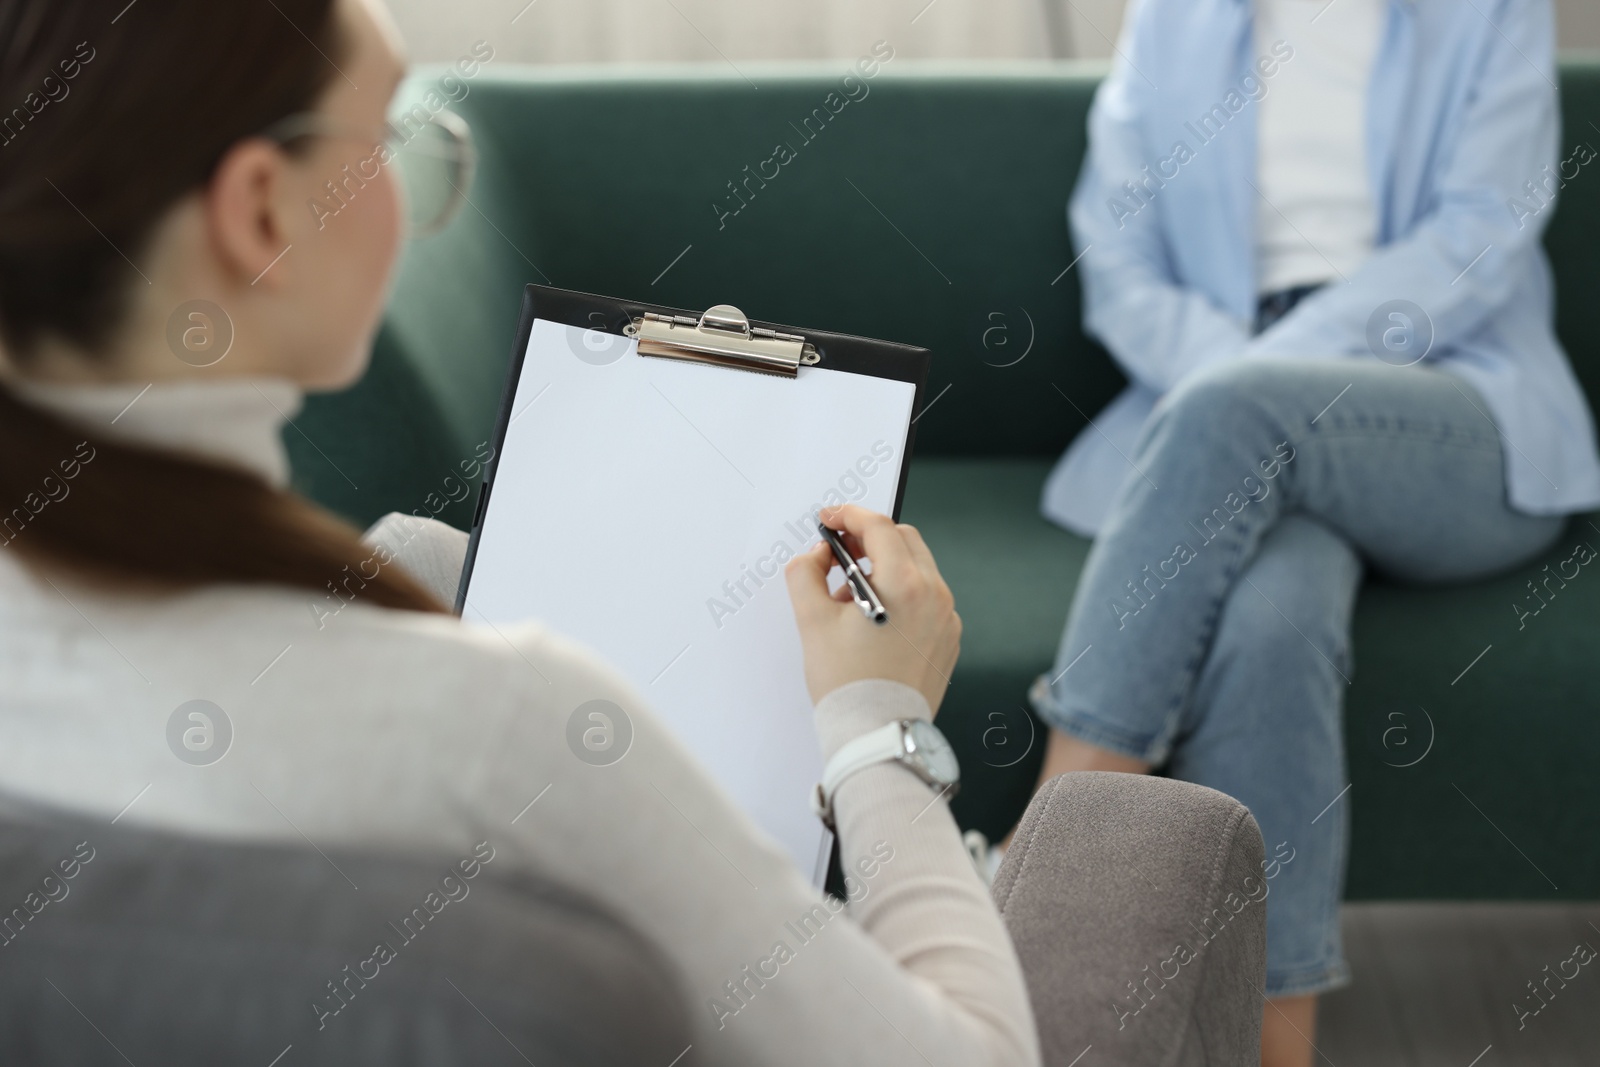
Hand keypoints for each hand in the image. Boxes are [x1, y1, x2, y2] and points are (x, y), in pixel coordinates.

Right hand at [784, 504, 959, 715]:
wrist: (876, 733)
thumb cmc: (847, 683)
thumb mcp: (812, 621)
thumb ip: (806, 573)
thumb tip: (818, 555)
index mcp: (904, 584)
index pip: (878, 526)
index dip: (848, 514)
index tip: (829, 519)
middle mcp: (934, 595)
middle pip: (904, 539)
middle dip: (869, 537)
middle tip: (839, 550)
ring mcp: (946, 618)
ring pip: (917, 569)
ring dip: (884, 566)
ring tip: (849, 597)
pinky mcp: (948, 638)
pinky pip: (927, 599)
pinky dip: (901, 594)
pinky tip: (873, 619)